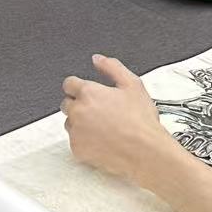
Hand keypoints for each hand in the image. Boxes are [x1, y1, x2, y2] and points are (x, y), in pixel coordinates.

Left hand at [60, 54, 181, 188]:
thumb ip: (112, 67)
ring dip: (80, 123)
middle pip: (66, 103)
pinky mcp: (77, 149)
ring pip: (70, 123)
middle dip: (79, 105)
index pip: (69, 84)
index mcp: (88, 92)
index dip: (79, 87)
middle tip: (100, 111)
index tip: (88, 94)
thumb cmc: (140, 121)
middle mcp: (78, 111)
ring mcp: (76, 131)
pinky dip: (85, 140)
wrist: (145, 151)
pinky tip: (102, 139)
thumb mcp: (132, 85)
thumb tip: (98, 59)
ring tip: (103, 127)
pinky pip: (75, 141)